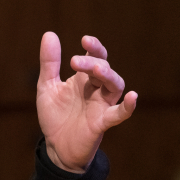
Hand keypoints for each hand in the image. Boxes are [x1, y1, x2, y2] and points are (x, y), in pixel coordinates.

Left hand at [36, 32, 136, 172]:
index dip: (94, 47)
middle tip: (73, 62)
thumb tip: (49, 33)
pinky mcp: (102, 123)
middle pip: (103, 70)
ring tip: (97, 69)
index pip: (95, 57)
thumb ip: (50, 63)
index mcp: (83, 79)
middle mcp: (96, 89)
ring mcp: (102, 105)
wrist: (55, 146)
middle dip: (91, 63)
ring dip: (108, 75)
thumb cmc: (55, 115)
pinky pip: (120, 114)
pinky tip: (132, 96)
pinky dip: (128, 106)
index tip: (85, 40)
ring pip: (115, 86)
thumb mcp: (47, 86)